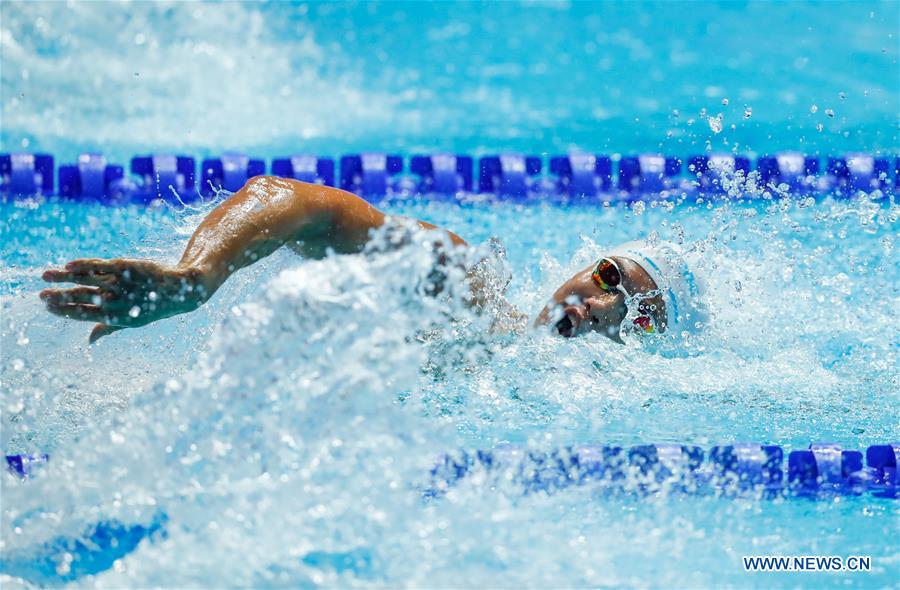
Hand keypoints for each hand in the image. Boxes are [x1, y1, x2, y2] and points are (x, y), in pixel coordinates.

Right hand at [40, 258, 208, 342]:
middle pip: (81, 298)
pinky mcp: (125, 267)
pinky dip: (84, 265)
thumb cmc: (153, 306)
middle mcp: (116, 301)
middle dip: (59, 296)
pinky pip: (100, 266)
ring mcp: (120, 284)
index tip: (47, 306)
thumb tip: (89, 341)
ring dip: (64, 278)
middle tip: (40, 295)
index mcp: (115, 317)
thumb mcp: (131, 320)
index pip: (83, 315)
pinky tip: (69, 265)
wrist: (180, 289)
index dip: (63, 310)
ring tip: (46, 275)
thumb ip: (107, 328)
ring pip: (86, 280)